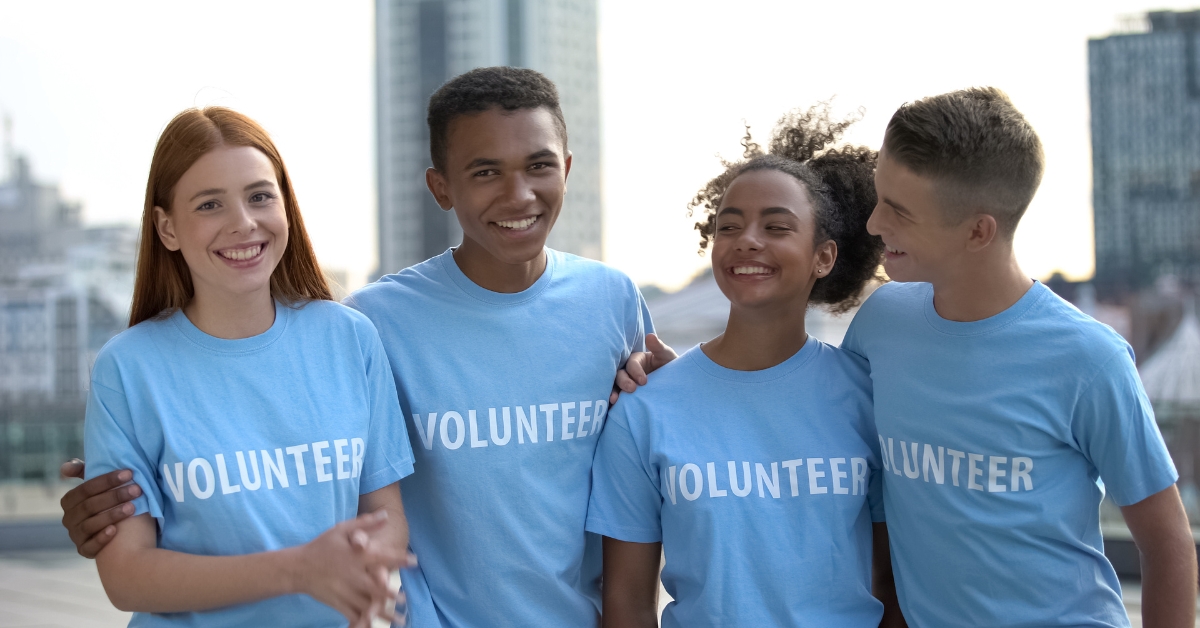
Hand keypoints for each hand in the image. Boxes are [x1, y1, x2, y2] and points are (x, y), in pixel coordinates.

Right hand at [60, 460, 140, 557]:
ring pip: (90, 524)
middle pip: (90, 506)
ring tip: (133, 507)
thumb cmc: (108, 502)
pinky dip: (101, 538)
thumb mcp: (97, 486)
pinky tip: (115, 530)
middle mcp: (69, 519)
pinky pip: (90, 546)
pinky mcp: (84, 550)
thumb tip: (65, 468)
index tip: (129, 473)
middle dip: (115, 496)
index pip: (86, 489)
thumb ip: (84, 472)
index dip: (107, 480)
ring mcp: (76, 535)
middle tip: (137, 489)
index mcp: (70, 501)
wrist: (118, 535)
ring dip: (112, 515)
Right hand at [293, 511, 408, 626]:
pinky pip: (353, 614)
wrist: (297, 567)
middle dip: (389, 593)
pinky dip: (365, 621)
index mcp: (356, 556)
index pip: (381, 556)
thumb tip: (386, 515)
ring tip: (399, 619)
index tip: (414, 561)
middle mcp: (352, 575)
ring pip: (366, 604)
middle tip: (404, 598)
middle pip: (374, 586)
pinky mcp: (337, 603)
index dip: (398, 559)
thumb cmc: (321, 546)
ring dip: (383, 612)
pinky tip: (375, 626)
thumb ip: (365, 523)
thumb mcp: (342, 529)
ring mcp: (344, 591)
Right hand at [610, 334, 677, 403]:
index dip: (635, 370)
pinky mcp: (625, 397)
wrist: (678, 389)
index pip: (631, 363)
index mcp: (637, 360)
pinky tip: (613, 406)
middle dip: (623, 381)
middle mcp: (628, 372)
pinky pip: (616, 398)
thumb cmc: (672, 369)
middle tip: (632, 389)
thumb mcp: (668, 357)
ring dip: (612, 391)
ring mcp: (625, 385)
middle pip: (619, 374)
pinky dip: (612, 402)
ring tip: (614, 400)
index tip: (644, 381)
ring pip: (614, 386)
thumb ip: (659, 347)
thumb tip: (650, 336)